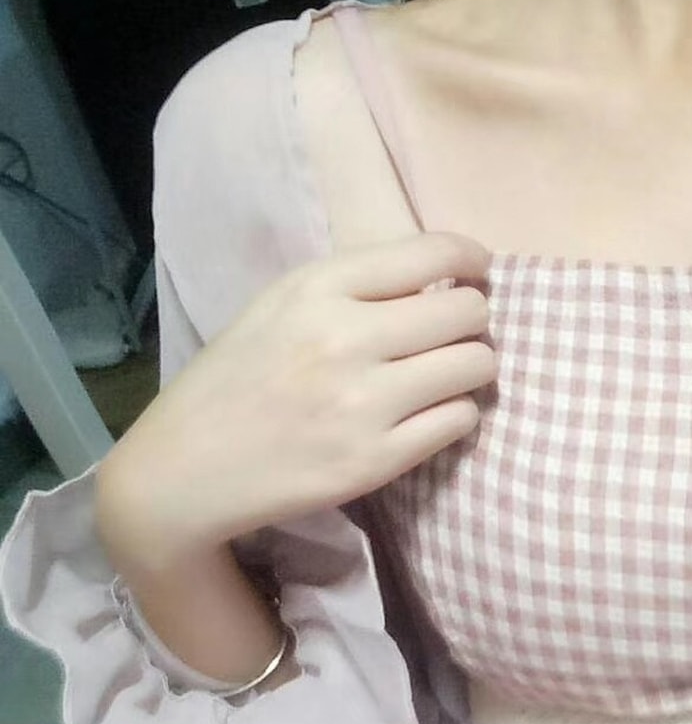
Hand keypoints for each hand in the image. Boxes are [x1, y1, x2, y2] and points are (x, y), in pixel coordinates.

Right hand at [96, 232, 495, 562]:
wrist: (184, 469)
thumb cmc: (238, 378)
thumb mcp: (281, 305)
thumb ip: (356, 286)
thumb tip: (445, 277)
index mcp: (317, 287)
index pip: (432, 254)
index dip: (470, 260)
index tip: (475, 274)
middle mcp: (344, 338)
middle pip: (469, 312)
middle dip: (473, 321)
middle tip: (454, 336)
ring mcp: (363, 402)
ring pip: (476, 365)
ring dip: (472, 369)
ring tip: (444, 377)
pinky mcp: (376, 459)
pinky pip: (460, 419)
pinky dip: (456, 414)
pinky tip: (428, 416)